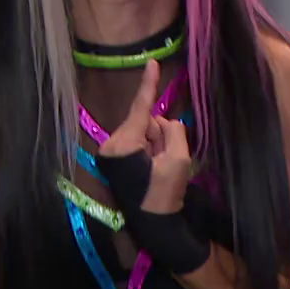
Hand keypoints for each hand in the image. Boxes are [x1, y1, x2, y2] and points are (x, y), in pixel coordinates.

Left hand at [94, 61, 192, 213]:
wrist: (155, 226)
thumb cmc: (165, 195)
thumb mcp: (178, 160)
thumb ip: (174, 132)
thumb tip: (166, 123)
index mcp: (122, 143)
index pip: (140, 108)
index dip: (149, 84)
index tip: (152, 62)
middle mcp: (111, 144)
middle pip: (145, 122)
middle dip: (159, 135)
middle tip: (166, 163)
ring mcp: (111, 152)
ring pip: (144, 132)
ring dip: (157, 145)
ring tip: (159, 171)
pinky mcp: (116, 160)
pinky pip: (140, 143)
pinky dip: (151, 151)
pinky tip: (154, 170)